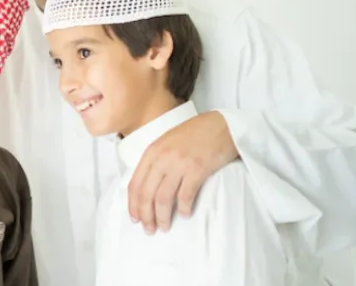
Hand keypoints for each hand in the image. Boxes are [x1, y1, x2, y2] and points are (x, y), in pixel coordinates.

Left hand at [127, 111, 237, 233]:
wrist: (221, 125)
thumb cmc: (195, 134)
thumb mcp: (167, 142)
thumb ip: (155, 161)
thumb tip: (147, 187)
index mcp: (152, 152)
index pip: (135, 184)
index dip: (133, 205)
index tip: (135, 218)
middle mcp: (162, 158)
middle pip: (146, 194)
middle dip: (146, 215)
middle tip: (149, 229)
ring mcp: (179, 164)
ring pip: (163, 198)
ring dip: (162, 216)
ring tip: (164, 227)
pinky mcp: (197, 169)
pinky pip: (185, 195)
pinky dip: (183, 208)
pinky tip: (184, 214)